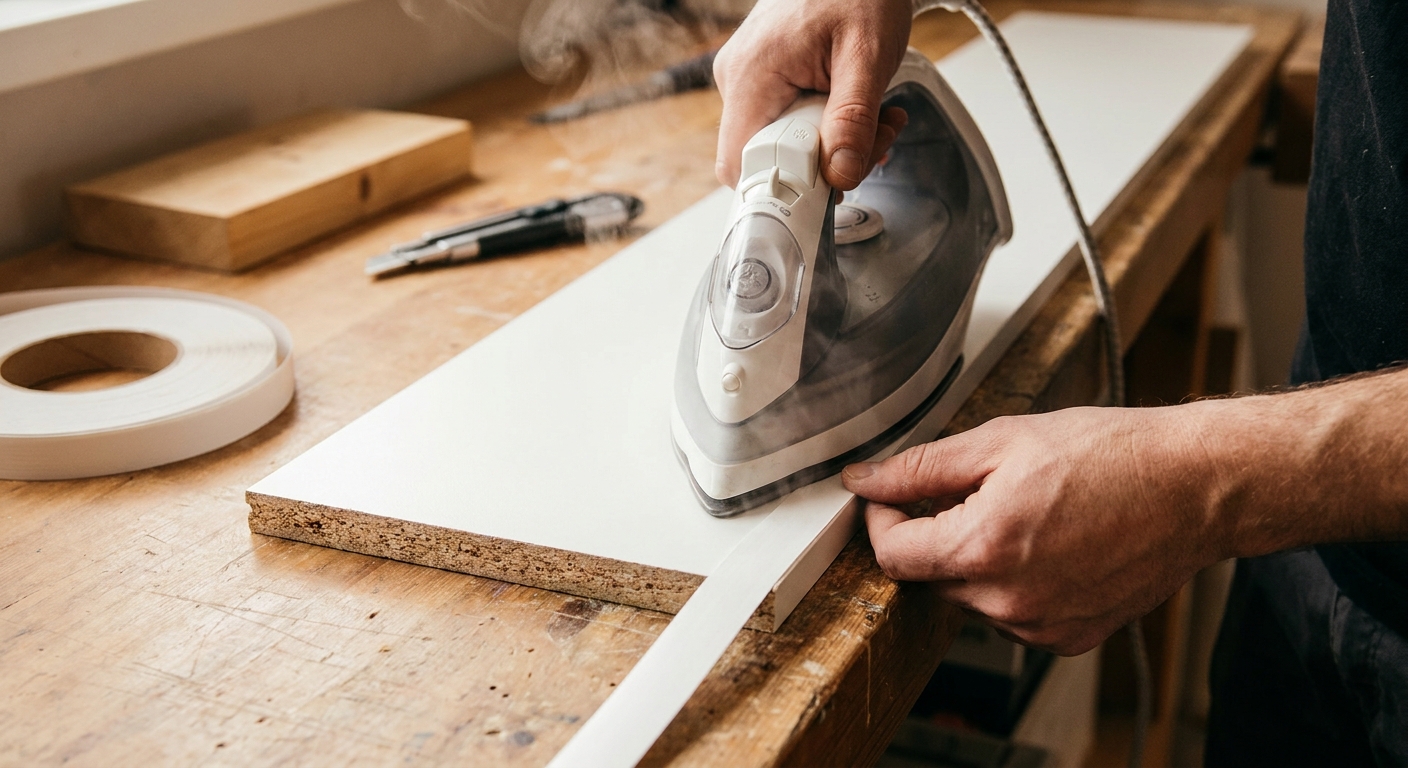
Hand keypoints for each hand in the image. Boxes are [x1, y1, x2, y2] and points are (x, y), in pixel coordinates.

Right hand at [713, 0, 913, 189]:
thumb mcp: (867, 55)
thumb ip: (853, 119)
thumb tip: (839, 175)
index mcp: (751, 77)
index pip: (742, 167)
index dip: (787, 187)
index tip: (835, 182)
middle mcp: (738, 81)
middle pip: (768, 160)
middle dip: (826, 163)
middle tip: (874, 140)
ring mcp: (748, 80)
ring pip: (784, 144)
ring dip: (834, 143)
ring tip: (876, 115)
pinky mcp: (764, 80)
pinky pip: (788, 122)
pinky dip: (827, 125)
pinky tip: (856, 106)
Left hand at [841, 407, 1222, 654]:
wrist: (1192, 487)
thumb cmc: (1108, 455)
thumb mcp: (1000, 441)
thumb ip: (920, 467)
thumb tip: (865, 480)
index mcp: (983, 548)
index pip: (892, 554)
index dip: (882, 519)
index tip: (892, 497)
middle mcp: (1008, 601)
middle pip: (930, 576)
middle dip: (935, 533)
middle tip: (974, 490)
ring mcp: (1041, 627)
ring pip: (971, 597)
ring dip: (976, 559)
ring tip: (1023, 512)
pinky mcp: (1070, 638)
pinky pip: (1013, 615)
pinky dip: (1014, 584)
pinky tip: (1049, 544)